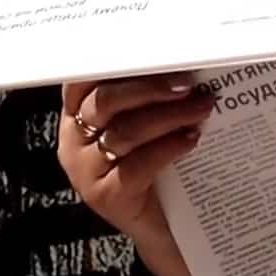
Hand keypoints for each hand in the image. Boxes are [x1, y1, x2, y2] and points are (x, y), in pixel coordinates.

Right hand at [58, 72, 215, 275]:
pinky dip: (168, 148)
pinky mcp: (106, 196)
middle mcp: (73, 140)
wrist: (164, 228)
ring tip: (202, 107)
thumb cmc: (157, 166)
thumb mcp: (145, 126)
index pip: (83, 78)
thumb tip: (180, 59)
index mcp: (77, 115)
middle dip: (151, 86)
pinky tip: (191, 139)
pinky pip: (137, 165)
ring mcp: (86, 171)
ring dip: (169, 115)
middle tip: (188, 82)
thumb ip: (147, 96)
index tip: (150, 48)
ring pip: (125, 131)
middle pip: (106, 101)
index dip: (113, 62)